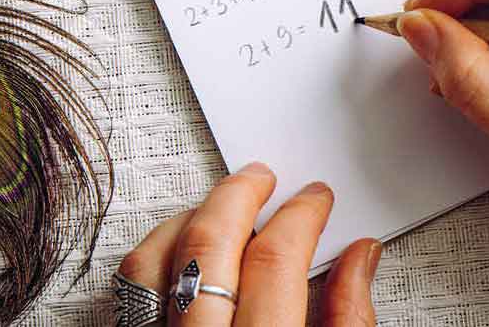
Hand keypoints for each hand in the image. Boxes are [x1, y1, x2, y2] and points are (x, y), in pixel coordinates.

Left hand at [116, 164, 380, 324]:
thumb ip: (349, 322)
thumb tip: (360, 257)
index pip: (275, 260)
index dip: (301, 215)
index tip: (314, 199)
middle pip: (207, 243)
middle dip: (239, 194)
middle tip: (263, 177)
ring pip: (152, 261)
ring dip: (189, 217)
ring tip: (219, 204)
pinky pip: (127, 291)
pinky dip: (154, 255)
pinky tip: (179, 247)